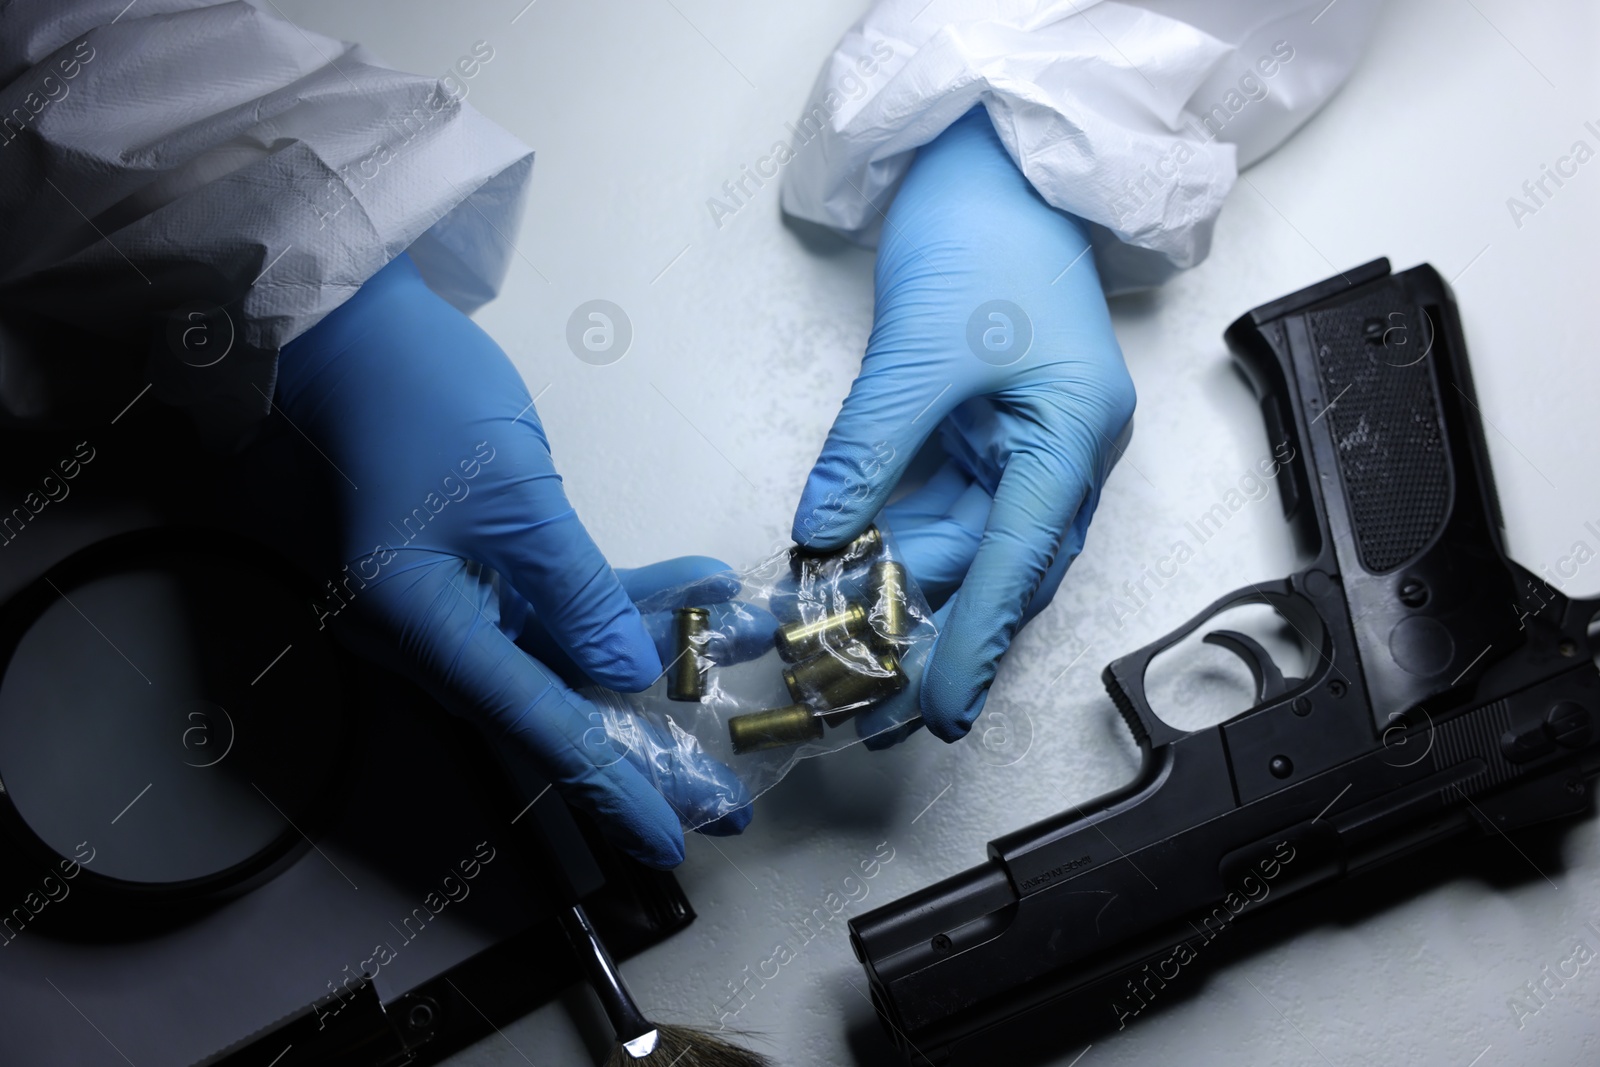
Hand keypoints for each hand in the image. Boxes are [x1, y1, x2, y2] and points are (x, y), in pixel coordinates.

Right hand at [265, 253, 748, 866]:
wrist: (349, 330)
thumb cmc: (418, 400)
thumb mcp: (511, 495)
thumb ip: (576, 592)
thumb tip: (627, 675)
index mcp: (427, 631)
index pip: (536, 726)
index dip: (610, 786)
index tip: (669, 837)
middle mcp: (436, 637)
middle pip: (554, 712)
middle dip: (643, 751)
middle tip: (722, 800)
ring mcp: (456, 603)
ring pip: (565, 658)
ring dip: (648, 663)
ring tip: (729, 673)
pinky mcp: (478, 566)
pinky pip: (556, 602)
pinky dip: (619, 600)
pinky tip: (694, 585)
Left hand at [793, 107, 1135, 743]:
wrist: (996, 167)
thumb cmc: (982, 237)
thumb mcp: (918, 350)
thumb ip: (868, 449)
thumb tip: (822, 534)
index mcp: (1072, 437)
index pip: (1017, 561)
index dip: (976, 639)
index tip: (939, 708)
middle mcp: (1060, 455)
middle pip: (997, 570)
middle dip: (935, 636)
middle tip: (875, 706)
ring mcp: (1025, 446)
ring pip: (968, 548)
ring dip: (909, 597)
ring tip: (850, 659)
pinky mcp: (986, 434)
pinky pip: (946, 510)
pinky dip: (901, 545)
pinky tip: (857, 584)